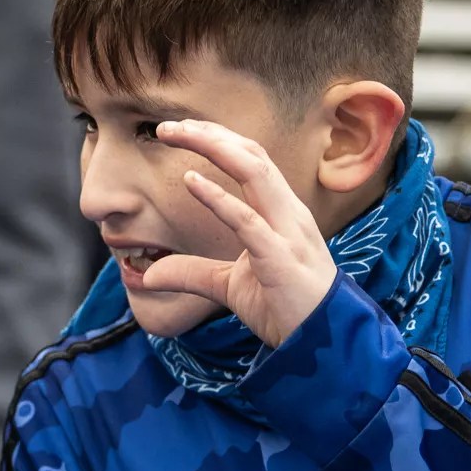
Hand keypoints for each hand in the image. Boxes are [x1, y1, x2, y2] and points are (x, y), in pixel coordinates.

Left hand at [138, 120, 337, 346]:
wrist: (320, 345)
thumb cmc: (284, 308)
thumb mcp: (227, 286)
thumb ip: (192, 273)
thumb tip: (150, 274)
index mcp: (281, 212)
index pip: (251, 160)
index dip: (216, 139)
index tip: (179, 130)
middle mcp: (288, 213)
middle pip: (251, 155)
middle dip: (210, 133)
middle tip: (168, 125)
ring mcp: (288, 233)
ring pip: (255, 173)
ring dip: (214, 148)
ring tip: (178, 135)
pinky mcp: (280, 259)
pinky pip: (248, 221)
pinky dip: (219, 198)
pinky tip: (192, 182)